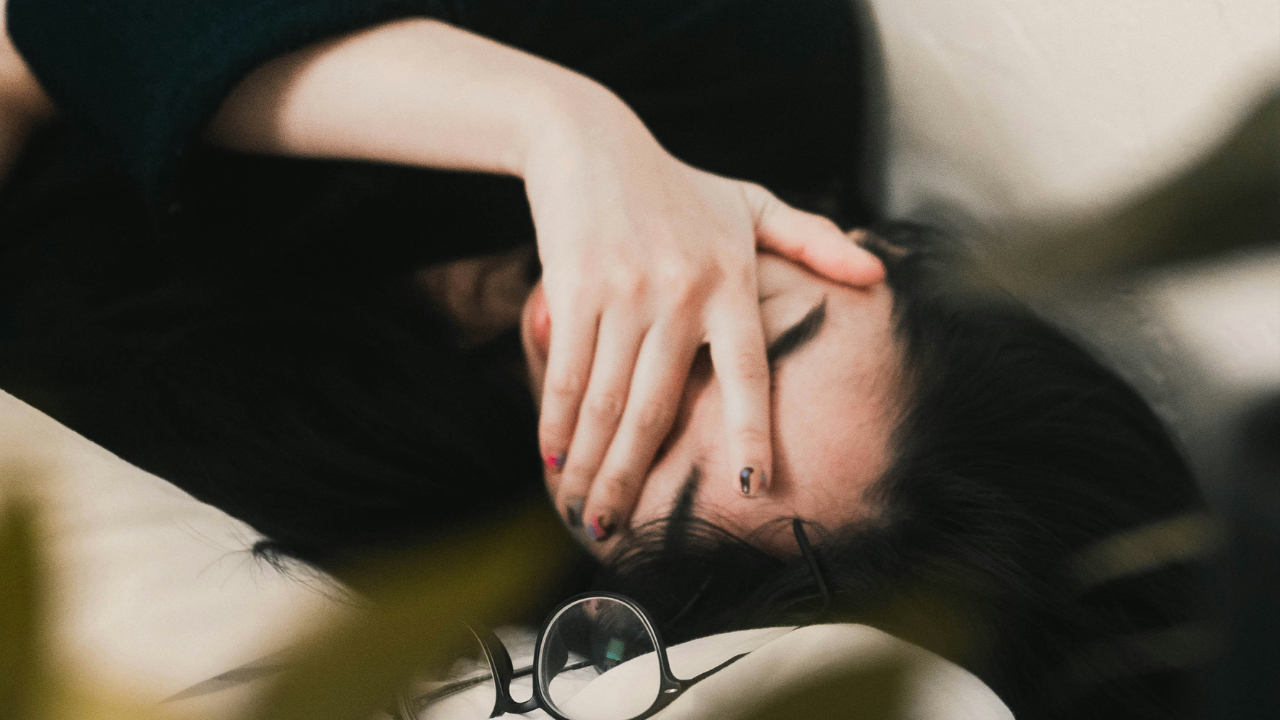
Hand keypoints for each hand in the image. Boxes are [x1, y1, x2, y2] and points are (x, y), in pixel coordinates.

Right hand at [523, 94, 883, 540]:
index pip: (747, 373)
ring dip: (590, 465)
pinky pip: (568, 371)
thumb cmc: (677, 184)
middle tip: (614, 533)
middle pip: (657, 407)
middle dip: (631, 479)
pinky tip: (551, 458)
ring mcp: (625, 291)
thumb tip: (877, 277)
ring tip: (581, 512)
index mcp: (730, 281)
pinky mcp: (575, 286)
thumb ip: (811, 240)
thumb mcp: (751, 202)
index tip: (748, 488)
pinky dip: (556, 421)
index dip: (747, 433)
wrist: (590, 141)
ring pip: (608, 400)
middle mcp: (681, 292)